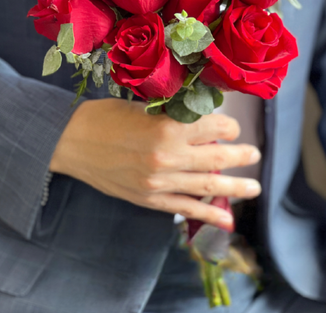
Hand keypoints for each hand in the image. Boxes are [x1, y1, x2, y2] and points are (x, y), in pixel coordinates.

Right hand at [50, 98, 261, 228]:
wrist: (71, 141)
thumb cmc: (106, 117)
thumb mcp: (145, 106)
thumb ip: (176, 116)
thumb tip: (205, 122)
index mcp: (167, 127)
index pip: (215, 126)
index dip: (229, 124)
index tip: (231, 125)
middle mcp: (168, 157)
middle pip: (218, 157)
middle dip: (241, 155)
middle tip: (254, 154)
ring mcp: (160, 182)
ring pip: (208, 185)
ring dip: (235, 187)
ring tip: (254, 187)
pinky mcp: (150, 199)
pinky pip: (185, 208)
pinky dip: (208, 214)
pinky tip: (227, 220)